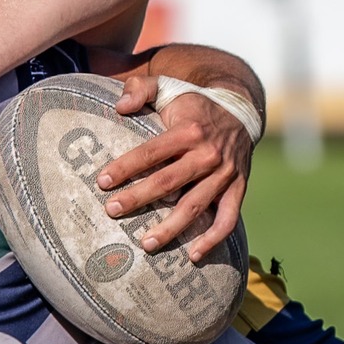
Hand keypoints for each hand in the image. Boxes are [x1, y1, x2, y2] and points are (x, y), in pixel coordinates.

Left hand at [99, 75, 255, 262]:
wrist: (242, 112)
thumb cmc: (195, 105)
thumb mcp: (169, 87)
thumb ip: (141, 89)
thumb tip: (120, 106)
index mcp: (189, 129)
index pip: (152, 151)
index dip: (126, 167)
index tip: (101, 181)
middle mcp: (208, 154)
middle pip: (169, 181)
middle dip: (139, 198)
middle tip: (112, 211)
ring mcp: (224, 174)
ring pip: (195, 206)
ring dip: (171, 228)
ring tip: (146, 244)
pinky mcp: (238, 189)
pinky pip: (228, 219)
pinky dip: (213, 239)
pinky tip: (193, 255)